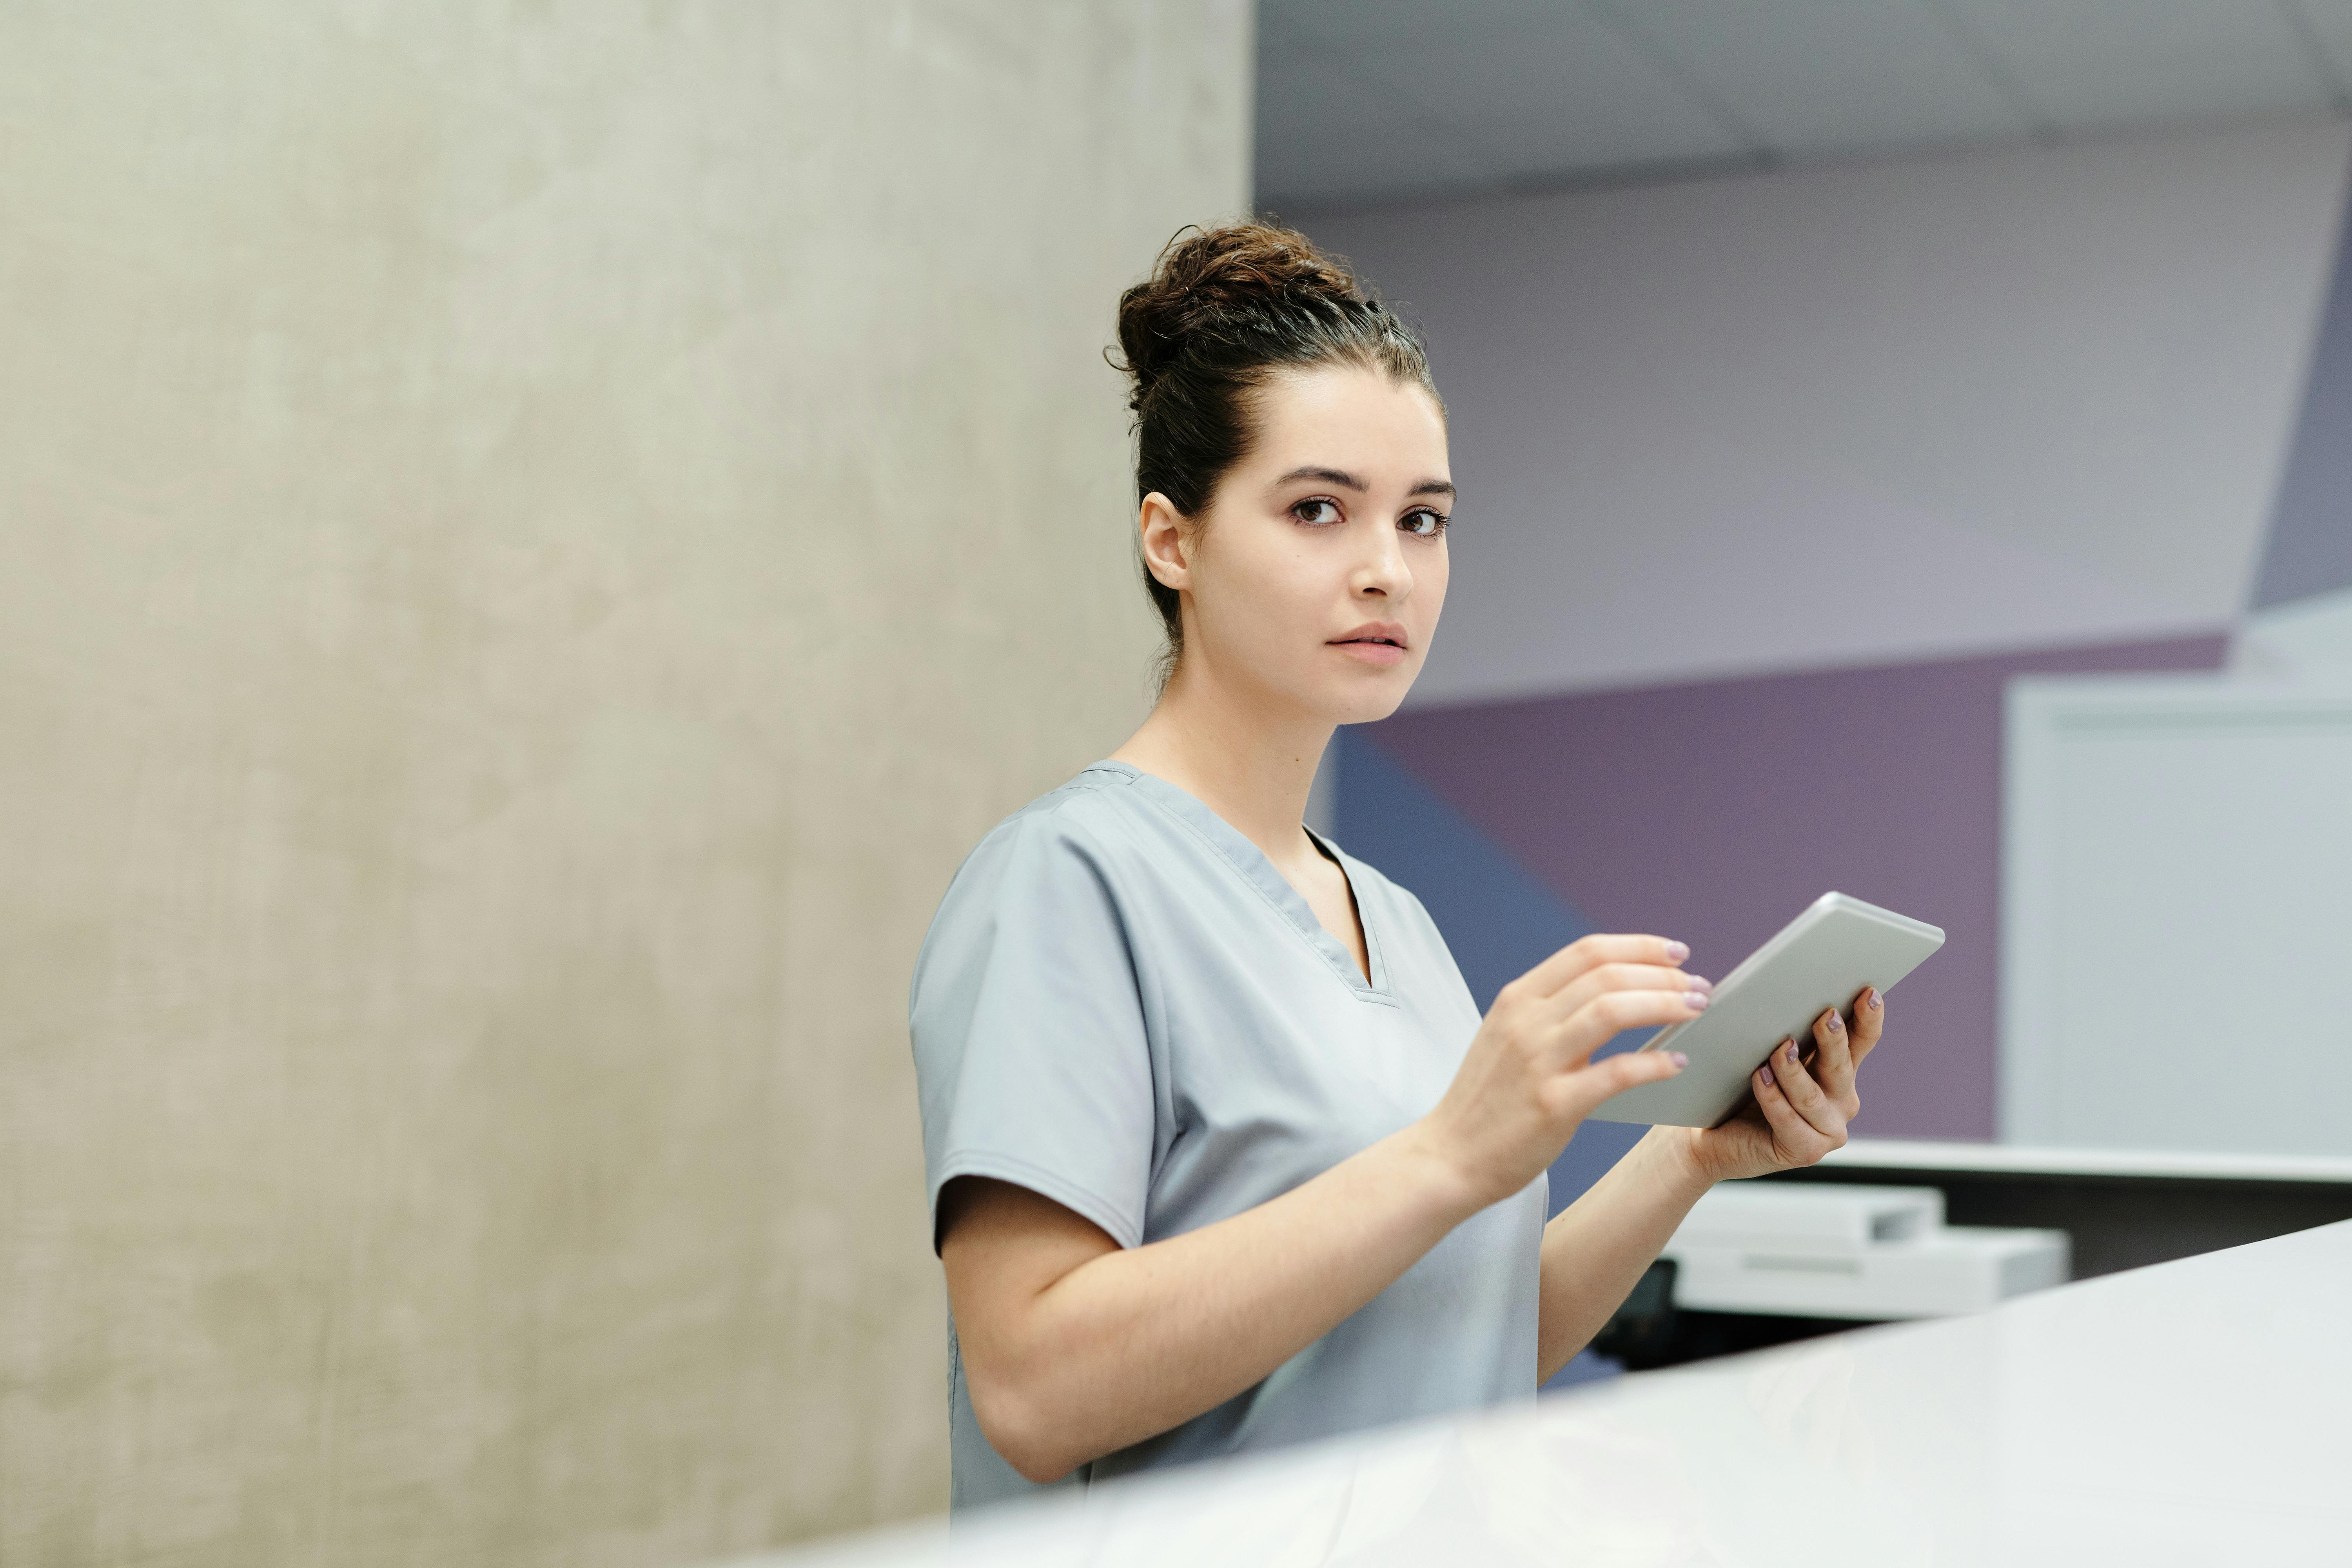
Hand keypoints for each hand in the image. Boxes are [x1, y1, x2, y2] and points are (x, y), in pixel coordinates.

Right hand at [1415, 935, 1710, 1207]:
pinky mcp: (1553, 1104)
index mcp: (1516, 999)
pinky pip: (1617, 1072)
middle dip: (1664, 975)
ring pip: (1614, 1010)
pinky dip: (1655, 1063)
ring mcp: (1538, 1061)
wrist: (1448, 1157)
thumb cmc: (1484, 1103)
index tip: (1676, 953)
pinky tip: (1678, 1064)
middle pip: (1607, 975)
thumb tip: (1611, 992)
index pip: (1587, 952)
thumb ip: (1548, 1011)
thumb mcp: (1506, 1037)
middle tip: (1699, 986)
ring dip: (1666, 1005)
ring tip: (1697, 1010)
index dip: (1640, 947)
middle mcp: (1526, 1021)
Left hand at [1678, 986, 1884, 1183]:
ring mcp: (1827, 1130)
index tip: (1869, 992)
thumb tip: (1785, 993)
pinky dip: (1773, 1098)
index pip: (1862, 1042)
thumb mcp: (1770, 1056)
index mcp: (1840, 1072)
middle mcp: (1842, 1101)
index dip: (1868, 1018)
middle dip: (1833, 1040)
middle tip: (1824, 1016)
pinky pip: (1789, 1121)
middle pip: (1841, 1066)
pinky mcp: (1805, 1150)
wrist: (1713, 1136)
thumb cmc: (1741, 1089)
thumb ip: (1788, 1035)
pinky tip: (1759, 1078)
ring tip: (1780, 1049)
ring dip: (1794, 1071)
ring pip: (1812, 1096)